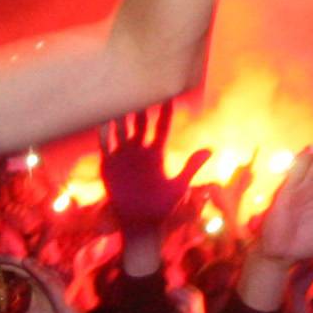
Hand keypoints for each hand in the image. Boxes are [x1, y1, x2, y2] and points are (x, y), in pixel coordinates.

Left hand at [0, 263, 105, 312]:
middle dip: (0, 261)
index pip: (13, 270)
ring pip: (31, 267)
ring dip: (14, 262)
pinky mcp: (61, 292)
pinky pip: (48, 278)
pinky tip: (25, 263)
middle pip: (19, 265)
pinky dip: (36, 269)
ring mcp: (52, 284)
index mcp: (34, 286)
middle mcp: (42, 281)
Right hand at [97, 104, 209, 233]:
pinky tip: (103, 121)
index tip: (168, 94)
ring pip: (120, 131)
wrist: (139, 224)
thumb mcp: (178, 186)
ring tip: (118, 98)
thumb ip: (191, 166)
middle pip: (139, 124)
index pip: (161, 127)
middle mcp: (139, 152)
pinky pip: (105, 146)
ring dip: (119, 117)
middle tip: (140, 87)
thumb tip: (210, 149)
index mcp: (157, 154)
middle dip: (139, 108)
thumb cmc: (162, 208)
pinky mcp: (108, 166)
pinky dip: (103, 134)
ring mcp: (123, 158)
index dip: (164, 111)